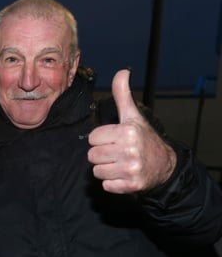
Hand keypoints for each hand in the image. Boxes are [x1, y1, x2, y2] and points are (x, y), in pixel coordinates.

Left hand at [87, 69, 175, 193]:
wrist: (165, 165)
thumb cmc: (144, 138)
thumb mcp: (133, 116)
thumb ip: (122, 95)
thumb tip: (122, 71)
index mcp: (127, 131)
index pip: (92, 138)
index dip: (100, 139)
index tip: (114, 139)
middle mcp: (130, 150)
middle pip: (92, 155)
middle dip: (101, 155)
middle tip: (116, 152)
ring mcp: (131, 168)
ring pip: (97, 171)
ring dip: (106, 169)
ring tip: (119, 163)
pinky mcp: (131, 185)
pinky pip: (105, 185)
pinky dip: (112, 182)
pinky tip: (123, 174)